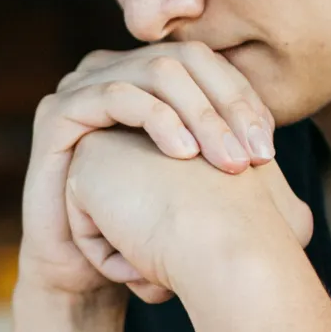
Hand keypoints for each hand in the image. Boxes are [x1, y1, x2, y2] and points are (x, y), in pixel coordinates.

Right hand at [18, 42, 278, 298]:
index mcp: (145, 79)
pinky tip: (184, 154)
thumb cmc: (141, 230)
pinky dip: (157, 119)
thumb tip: (273, 144)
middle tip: (255, 157)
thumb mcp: (193, 186)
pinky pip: (117, 96)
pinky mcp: (58, 111)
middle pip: (185, 61)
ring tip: (226, 161)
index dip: (243, 99)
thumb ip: (224, 152)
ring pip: (157, 73)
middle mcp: (114, 72)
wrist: (83, 271)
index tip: (269, 150)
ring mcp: (82, 87)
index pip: (207, 65)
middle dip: (228, 107)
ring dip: (201, 115)